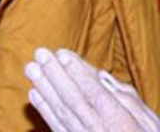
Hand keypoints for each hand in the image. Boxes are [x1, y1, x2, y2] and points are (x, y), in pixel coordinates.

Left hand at [26, 48, 159, 131]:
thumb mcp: (150, 123)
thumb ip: (129, 101)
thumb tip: (102, 78)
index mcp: (121, 123)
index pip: (96, 94)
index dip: (77, 73)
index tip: (63, 53)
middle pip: (74, 100)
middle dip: (55, 75)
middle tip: (40, 53)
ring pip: (62, 112)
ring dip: (44, 88)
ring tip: (30, 68)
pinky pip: (58, 128)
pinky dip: (44, 111)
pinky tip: (33, 93)